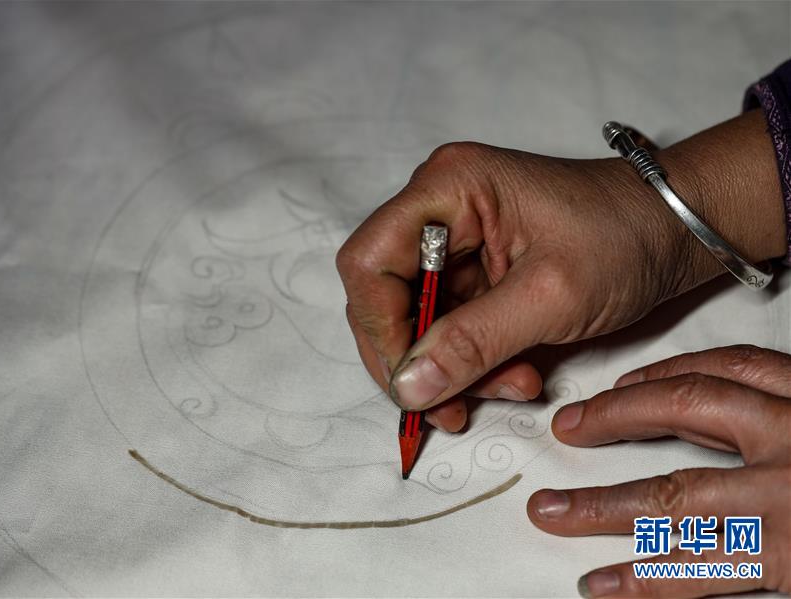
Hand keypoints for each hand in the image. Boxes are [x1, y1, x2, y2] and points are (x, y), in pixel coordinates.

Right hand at [336, 110, 783, 431]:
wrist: (677, 231)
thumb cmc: (625, 238)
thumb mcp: (551, 296)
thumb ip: (473, 342)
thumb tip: (408, 387)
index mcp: (448, 189)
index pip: (371, 263)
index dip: (379, 327)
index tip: (411, 382)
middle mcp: (439, 210)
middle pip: (386, 296)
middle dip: (419, 358)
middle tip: (450, 407)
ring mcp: (455, 242)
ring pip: (418, 321)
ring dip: (454, 368)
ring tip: (508, 388)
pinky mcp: (474, 270)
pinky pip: (451, 326)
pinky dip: (476, 360)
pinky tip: (516, 374)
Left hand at [528, 345, 790, 596]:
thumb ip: (782, 419)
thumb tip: (729, 417)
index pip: (728, 368)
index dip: (665, 373)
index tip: (621, 386)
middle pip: (687, 409)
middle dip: (615, 417)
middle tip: (566, 430)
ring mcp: (788, 496)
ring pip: (674, 494)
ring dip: (601, 505)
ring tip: (550, 512)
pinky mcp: (789, 557)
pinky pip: (700, 566)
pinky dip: (645, 578)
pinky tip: (601, 584)